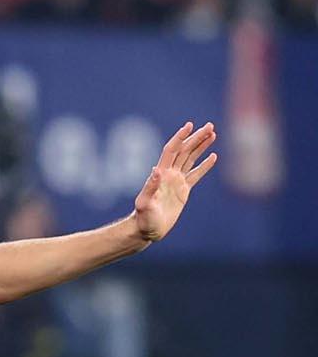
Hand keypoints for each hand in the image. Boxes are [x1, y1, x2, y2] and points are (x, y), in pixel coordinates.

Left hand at [130, 121, 216, 243]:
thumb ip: (150, 188)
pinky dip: (204, 166)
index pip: (172, 150)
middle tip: (210, 125)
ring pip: (191, 159)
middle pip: (184, 151)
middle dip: (196, 138)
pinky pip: (196, 175)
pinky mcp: (183, 191)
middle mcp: (169, 175)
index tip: (190, 125)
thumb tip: (156, 169)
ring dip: (201, 146)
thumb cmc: (143, 219)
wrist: (147, 230)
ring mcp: (176, 182)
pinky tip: (213, 156)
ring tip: (213, 134)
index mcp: (160, 174)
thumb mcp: (145, 204)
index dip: (180, 137)